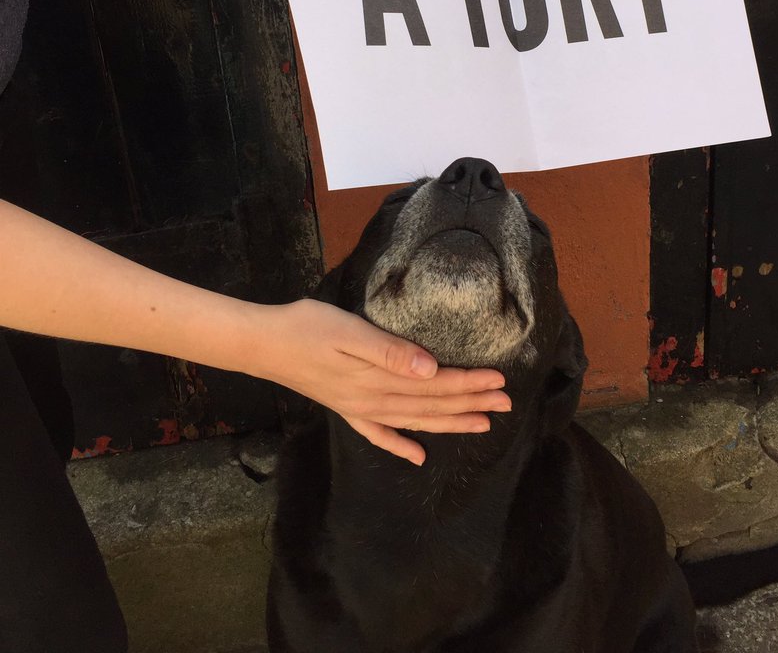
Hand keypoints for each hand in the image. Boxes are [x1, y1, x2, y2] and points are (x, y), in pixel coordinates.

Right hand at [255, 298, 511, 463]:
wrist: (265, 344)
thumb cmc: (308, 327)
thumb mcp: (350, 332)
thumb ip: (391, 352)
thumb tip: (431, 370)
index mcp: (380, 379)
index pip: (435, 384)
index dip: (469, 383)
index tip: (500, 381)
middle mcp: (374, 400)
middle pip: (432, 405)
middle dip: (471, 403)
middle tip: (506, 403)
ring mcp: (360, 408)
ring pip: (415, 421)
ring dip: (449, 422)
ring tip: (481, 424)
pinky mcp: (346, 408)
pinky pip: (380, 434)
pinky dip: (402, 446)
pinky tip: (419, 457)